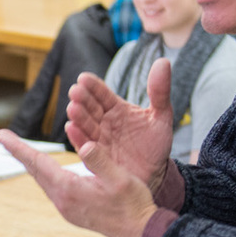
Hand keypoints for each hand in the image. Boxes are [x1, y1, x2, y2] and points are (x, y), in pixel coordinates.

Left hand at [0, 130, 158, 236]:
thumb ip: (100, 161)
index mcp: (70, 190)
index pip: (38, 163)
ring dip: (31, 164)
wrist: (141, 232)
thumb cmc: (133, 204)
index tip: (1, 135)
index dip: (19, 147)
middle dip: (19, 153)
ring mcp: (66, 208)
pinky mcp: (73, 211)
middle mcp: (63, 201)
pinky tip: (45, 169)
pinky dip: (44, 174)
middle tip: (3, 137)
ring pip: (42, 181)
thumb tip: (85, 145)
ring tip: (20, 150)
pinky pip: (52, 188)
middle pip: (35, 171)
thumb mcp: (120, 179)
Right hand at [66, 59, 176, 195]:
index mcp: (116, 109)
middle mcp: (103, 122)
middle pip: (90, 108)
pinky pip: (85, 146)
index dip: (93, 86)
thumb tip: (163, 61)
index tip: (84, 78)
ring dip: (78, 117)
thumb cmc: (156, 145)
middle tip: (75, 91)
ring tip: (73, 108)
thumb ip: (160, 91)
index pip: (102, 94)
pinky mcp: (96, 158)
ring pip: (85, 125)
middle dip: (82, 99)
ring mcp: (98, 140)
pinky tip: (72, 129)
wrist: (156, 175)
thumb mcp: (161, 116)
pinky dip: (78, 138)